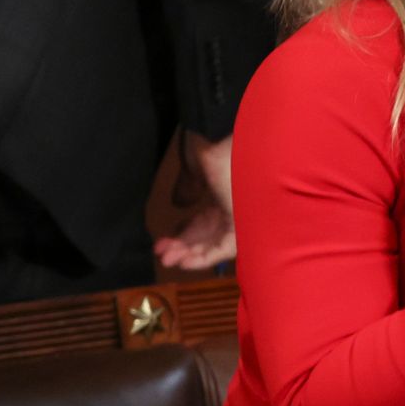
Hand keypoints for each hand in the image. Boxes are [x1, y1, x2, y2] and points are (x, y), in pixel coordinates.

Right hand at [155, 133, 236, 270]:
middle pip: (206, 237)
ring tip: (167, 260)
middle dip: (182, 247)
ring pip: (214, 245)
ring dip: (189, 255)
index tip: (163, 240)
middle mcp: (234, 208)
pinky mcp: (243, 225)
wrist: (232, 142)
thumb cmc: (215, 147)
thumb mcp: (195, 168)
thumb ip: (187, 187)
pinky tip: (184, 262)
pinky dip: (204, 258)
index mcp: (224, 192)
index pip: (203, 222)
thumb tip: (179, 204)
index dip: (182, 233)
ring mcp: (240, 217)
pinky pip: (225, 249)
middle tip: (161, 254)